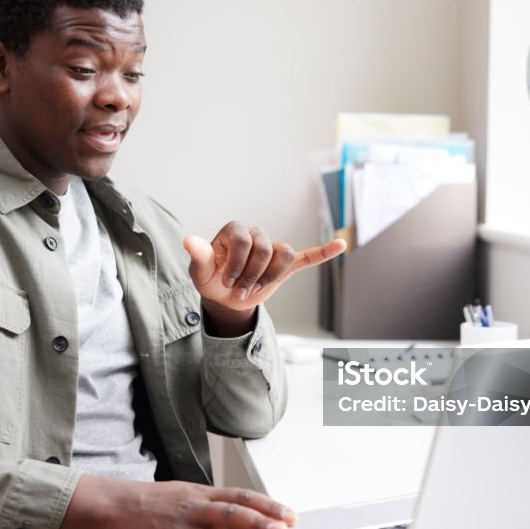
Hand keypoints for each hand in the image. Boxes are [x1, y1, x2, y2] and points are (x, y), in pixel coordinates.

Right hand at [59, 476, 297, 528]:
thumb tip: (257, 522)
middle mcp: (194, 510)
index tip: (290, 516)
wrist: (118, 506)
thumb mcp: (192, 496)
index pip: (241, 496)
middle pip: (231, 515)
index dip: (267, 505)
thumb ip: (222, 509)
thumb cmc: (159, 502)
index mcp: (204, 495)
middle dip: (258, 525)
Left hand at [184, 222, 345, 313]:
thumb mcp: (200, 272)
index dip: (236, 264)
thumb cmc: (211, 280)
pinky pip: (306, 256)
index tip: (227, 283)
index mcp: (235, 230)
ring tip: (256, 290)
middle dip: (252, 275)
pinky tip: (340, 245)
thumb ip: (199, 257)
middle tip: (239, 292)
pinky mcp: (284, 265)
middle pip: (265, 249)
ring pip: (283, 254)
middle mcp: (255, 234)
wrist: (224, 298)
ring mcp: (272, 249)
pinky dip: (323, 251)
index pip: (244, 240)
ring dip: (270, 276)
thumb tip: (189, 240)